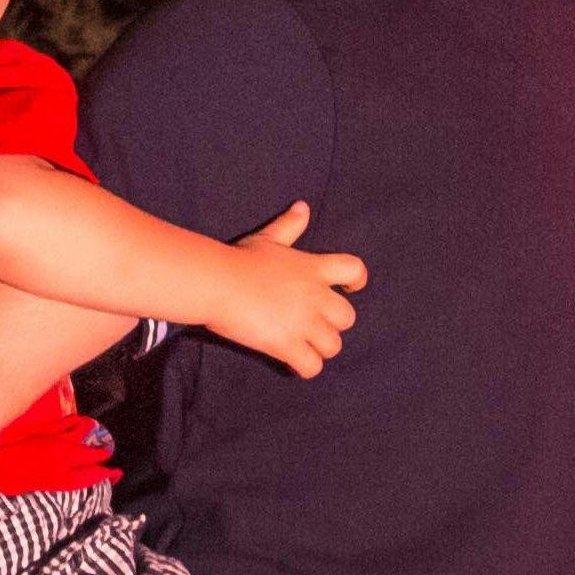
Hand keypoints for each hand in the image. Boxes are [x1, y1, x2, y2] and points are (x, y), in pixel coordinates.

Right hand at [196, 199, 366, 376]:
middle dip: (333, 325)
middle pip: (347, 318)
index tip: (351, 289)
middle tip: (314, 326)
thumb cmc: (239, 260)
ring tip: (303, 347)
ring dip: (320, 349)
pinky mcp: (288, 345)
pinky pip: (312, 367)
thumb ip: (290, 226)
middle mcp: (316, 296)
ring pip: (333, 346)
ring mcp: (304, 323)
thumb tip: (303, 206)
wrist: (217, 282)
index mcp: (313, 268)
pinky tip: (292, 363)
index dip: (357, 281)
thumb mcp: (268, 239)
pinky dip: (305, 368)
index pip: (355, 270)